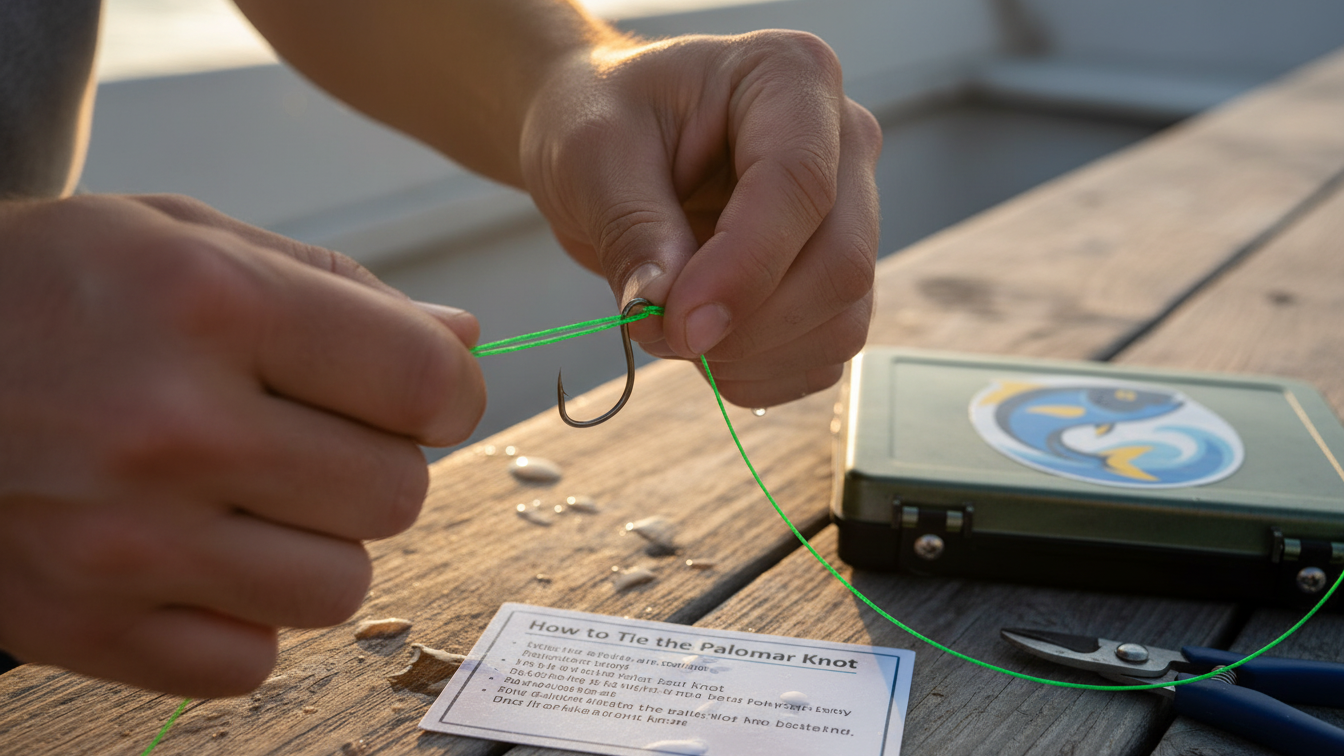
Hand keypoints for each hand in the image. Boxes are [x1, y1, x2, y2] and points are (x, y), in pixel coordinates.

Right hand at [0, 195, 484, 695]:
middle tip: (312, 436)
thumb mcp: (183, 237)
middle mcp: (170, 429)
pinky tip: (195, 554)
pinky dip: (244, 617)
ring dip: (319, 545)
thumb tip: (464, 343)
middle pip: (397, 495)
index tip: (424, 394)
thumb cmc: (48, 289)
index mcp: (210, 305)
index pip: (423, 384)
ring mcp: (123, 543)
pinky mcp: (86, 628)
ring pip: (340, 588)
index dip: (448, 392)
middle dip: (379, 464)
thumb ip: (339, 288)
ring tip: (250, 496)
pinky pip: (251, 661)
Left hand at [520, 30, 880, 406]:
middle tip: (659, 332)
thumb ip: (633, 231)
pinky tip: (708, 351)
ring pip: (843, 320)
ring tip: (673, 334)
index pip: (800, 187)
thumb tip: (664, 313)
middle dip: (748, 327)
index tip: (676, 325)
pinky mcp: (835, 276)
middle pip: (839, 264)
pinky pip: (826, 352)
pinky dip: (764, 375)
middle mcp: (843, 143)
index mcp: (792, 77)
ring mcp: (850, 214)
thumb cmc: (602, 119)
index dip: (743, 270)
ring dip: (754, 359)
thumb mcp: (592, 156)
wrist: (608, 142)